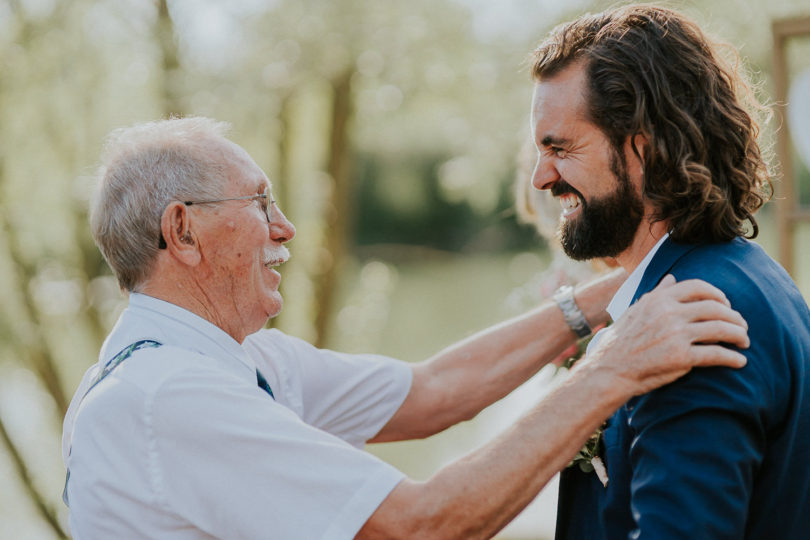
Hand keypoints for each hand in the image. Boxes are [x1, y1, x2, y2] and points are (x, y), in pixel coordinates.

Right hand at [581, 275, 748, 396]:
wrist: (609, 369)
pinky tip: (739, 361)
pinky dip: (733, 358)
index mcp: (659, 299)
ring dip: (739, 335)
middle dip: (734, 316)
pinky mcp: (681, 357)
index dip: (718, 294)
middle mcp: (669, 313)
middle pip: (715, 307)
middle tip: (742, 326)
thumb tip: (671, 278)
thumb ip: (657, 294)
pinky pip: (716, 354)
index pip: (698, 287)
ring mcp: (676, 335)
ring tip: (744, 341)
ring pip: (721, 329)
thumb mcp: (637, 310)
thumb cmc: (622, 341)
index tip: (726, 304)